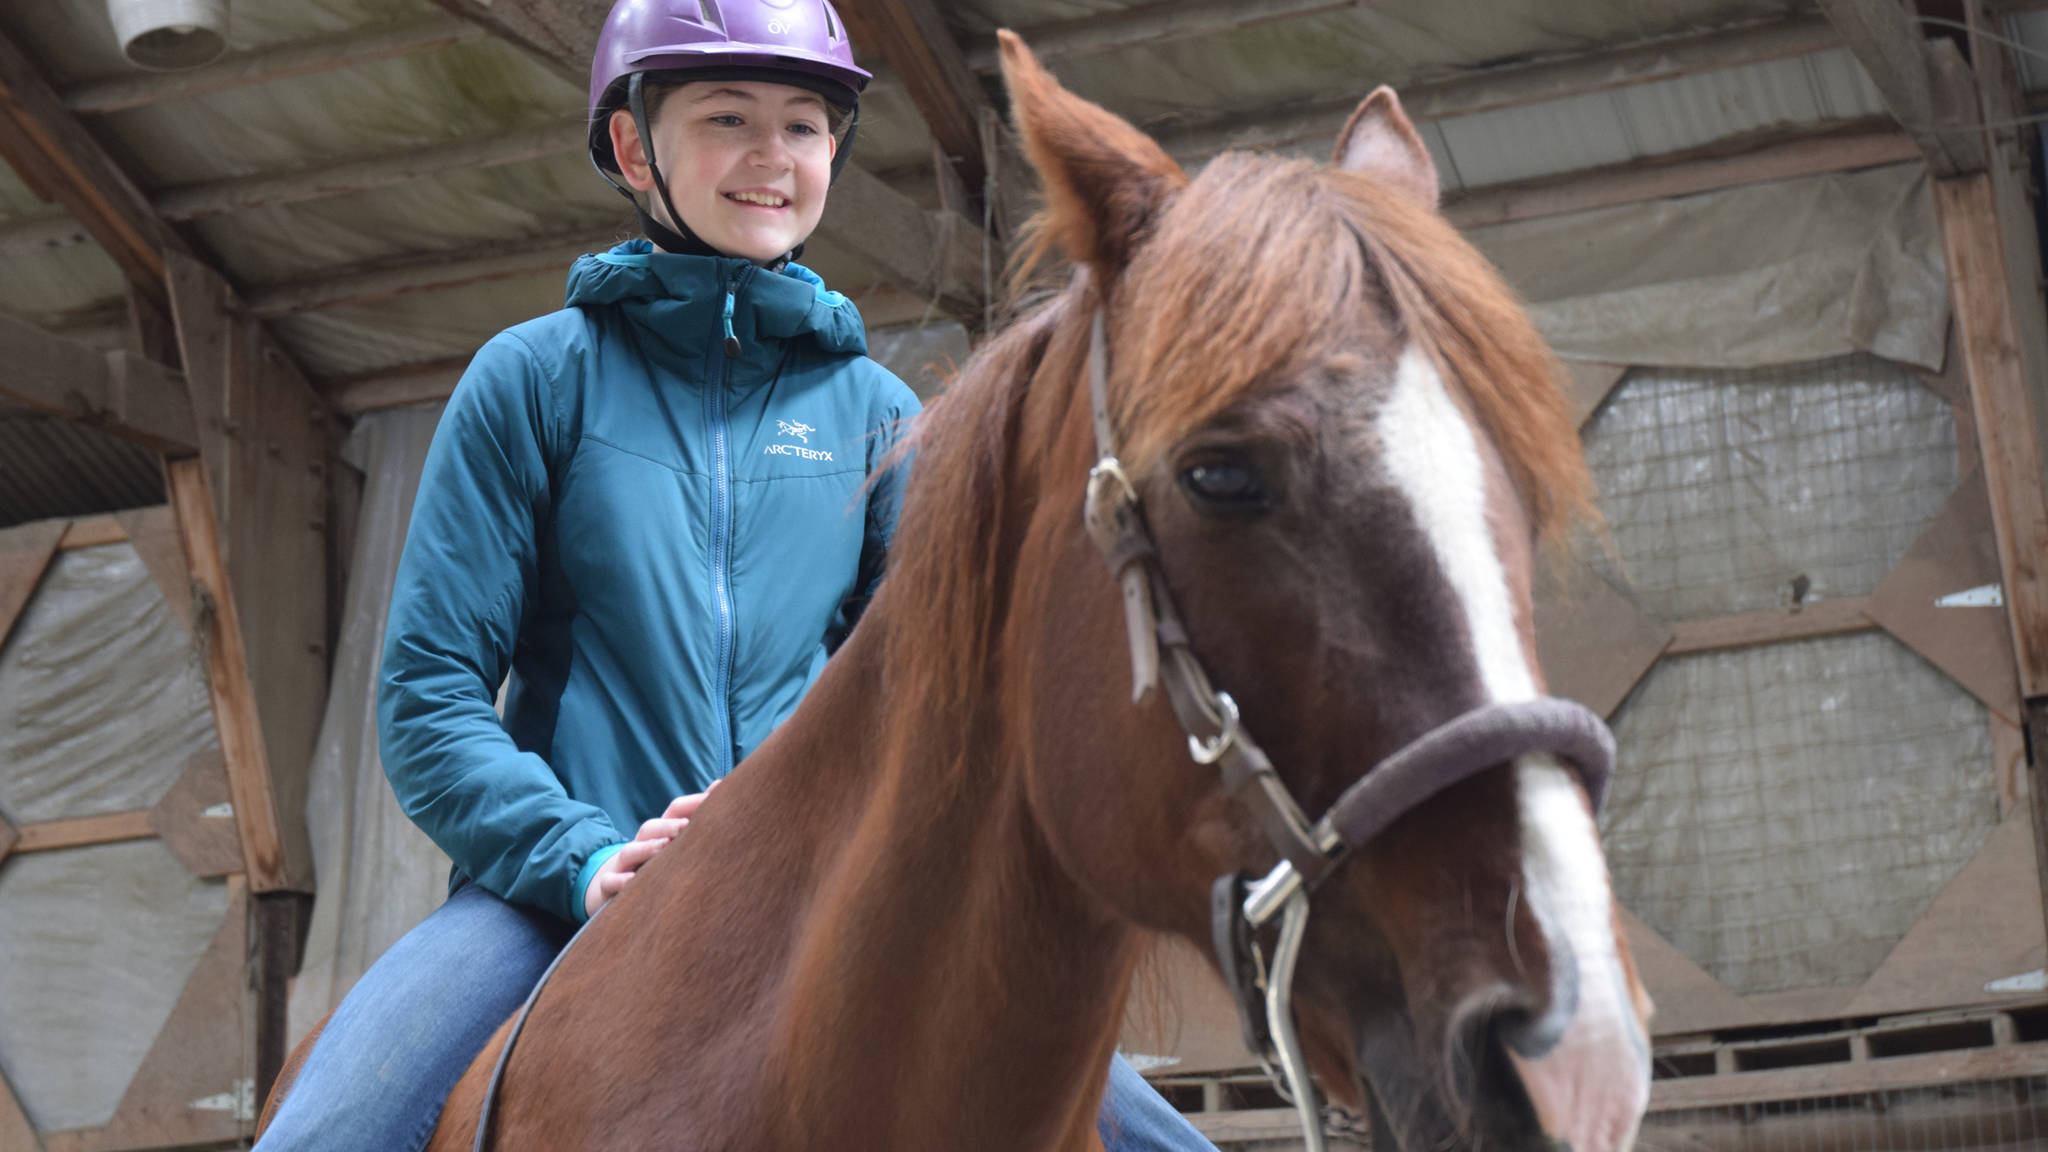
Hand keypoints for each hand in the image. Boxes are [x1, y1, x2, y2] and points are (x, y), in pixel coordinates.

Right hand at [582, 785, 714, 918]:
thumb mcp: (672, 842)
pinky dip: (619, 881)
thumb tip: (721, 786)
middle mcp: (641, 844)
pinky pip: (611, 882)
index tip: (715, 798)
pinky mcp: (609, 885)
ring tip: (663, 846)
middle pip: (651, 828)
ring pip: (630, 851)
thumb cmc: (654, 861)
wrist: (612, 883)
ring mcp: (623, 864)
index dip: (693, 803)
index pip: (675, 811)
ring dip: (646, 848)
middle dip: (669, 825)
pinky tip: (631, 881)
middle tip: (686, 825)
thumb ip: (695, 818)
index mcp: (660, 832)